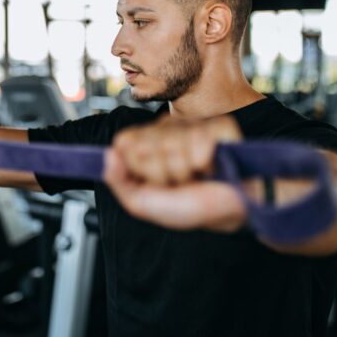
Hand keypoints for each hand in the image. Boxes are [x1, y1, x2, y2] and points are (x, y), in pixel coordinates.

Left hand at [104, 115, 247, 231]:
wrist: (228, 213)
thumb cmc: (188, 205)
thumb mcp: (143, 202)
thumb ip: (118, 181)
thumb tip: (108, 154)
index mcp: (146, 141)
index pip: (124, 142)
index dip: (139, 167)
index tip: (155, 181)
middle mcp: (167, 128)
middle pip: (148, 145)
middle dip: (162, 173)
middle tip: (178, 181)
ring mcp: (192, 124)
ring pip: (172, 144)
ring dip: (184, 170)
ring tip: (195, 175)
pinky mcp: (219, 125)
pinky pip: (198, 141)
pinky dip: (204, 162)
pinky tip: (210, 165)